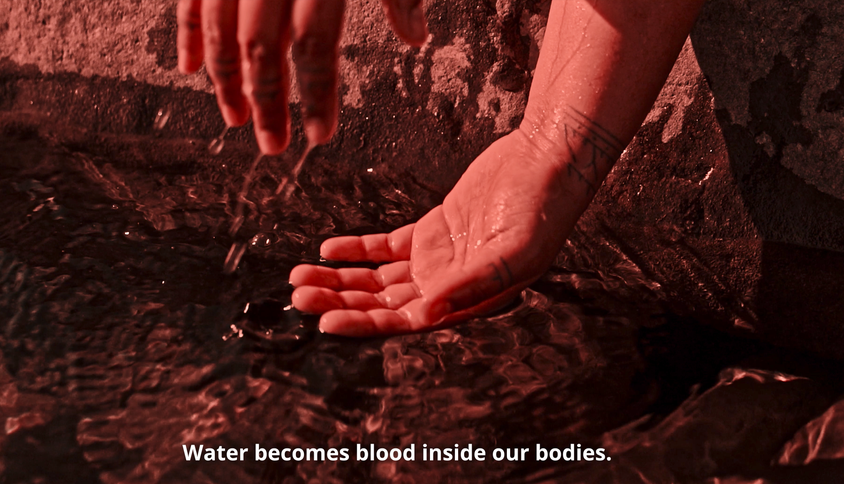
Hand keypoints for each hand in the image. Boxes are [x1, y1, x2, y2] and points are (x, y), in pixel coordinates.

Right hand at [177, 0, 428, 153]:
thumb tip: (415, 41)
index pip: (315, 46)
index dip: (316, 95)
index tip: (319, 136)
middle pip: (262, 46)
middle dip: (266, 101)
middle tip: (273, 146)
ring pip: (221, 26)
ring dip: (224, 79)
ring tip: (234, 120)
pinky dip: (189, 33)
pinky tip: (190, 70)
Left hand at [289, 130, 587, 335]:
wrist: (546, 161)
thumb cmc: (542, 208)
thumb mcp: (514, 251)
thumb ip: (472, 283)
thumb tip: (429, 311)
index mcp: (466, 301)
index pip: (405, 323)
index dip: (364, 324)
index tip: (326, 321)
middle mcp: (447, 287)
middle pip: (382, 303)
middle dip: (339, 300)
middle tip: (298, 296)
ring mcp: (437, 260)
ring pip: (377, 278)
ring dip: (339, 278)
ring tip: (299, 276)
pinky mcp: (431, 230)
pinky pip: (385, 246)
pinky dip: (356, 248)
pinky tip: (327, 249)